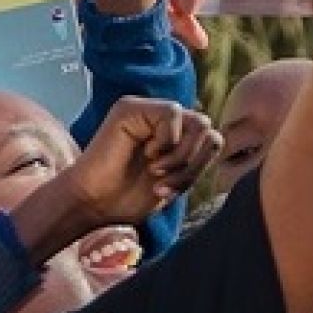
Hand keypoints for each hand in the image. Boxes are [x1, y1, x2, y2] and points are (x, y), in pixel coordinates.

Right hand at [60, 96, 221, 227]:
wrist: (94, 205)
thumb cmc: (129, 196)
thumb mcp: (176, 179)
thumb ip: (195, 158)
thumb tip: (217, 138)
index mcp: (175, 136)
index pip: (211, 140)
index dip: (199, 167)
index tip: (171, 191)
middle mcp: (163, 120)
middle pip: (208, 130)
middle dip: (192, 164)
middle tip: (163, 182)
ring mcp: (147, 111)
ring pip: (198, 122)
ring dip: (181, 155)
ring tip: (155, 170)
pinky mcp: (131, 107)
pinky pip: (172, 113)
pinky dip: (167, 141)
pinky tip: (147, 154)